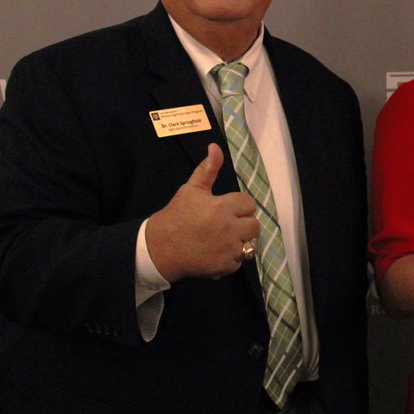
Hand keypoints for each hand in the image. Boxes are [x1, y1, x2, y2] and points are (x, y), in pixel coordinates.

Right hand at [146, 143, 260, 281]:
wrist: (160, 248)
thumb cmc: (177, 216)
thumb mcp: (191, 190)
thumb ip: (207, 169)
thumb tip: (215, 147)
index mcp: (223, 207)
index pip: (248, 204)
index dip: (238, 206)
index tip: (225, 209)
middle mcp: (229, 228)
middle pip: (254, 225)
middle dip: (243, 224)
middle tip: (226, 225)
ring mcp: (228, 249)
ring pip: (250, 244)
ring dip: (240, 242)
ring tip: (224, 239)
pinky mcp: (225, 266)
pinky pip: (239, 261)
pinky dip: (231, 259)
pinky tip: (217, 253)